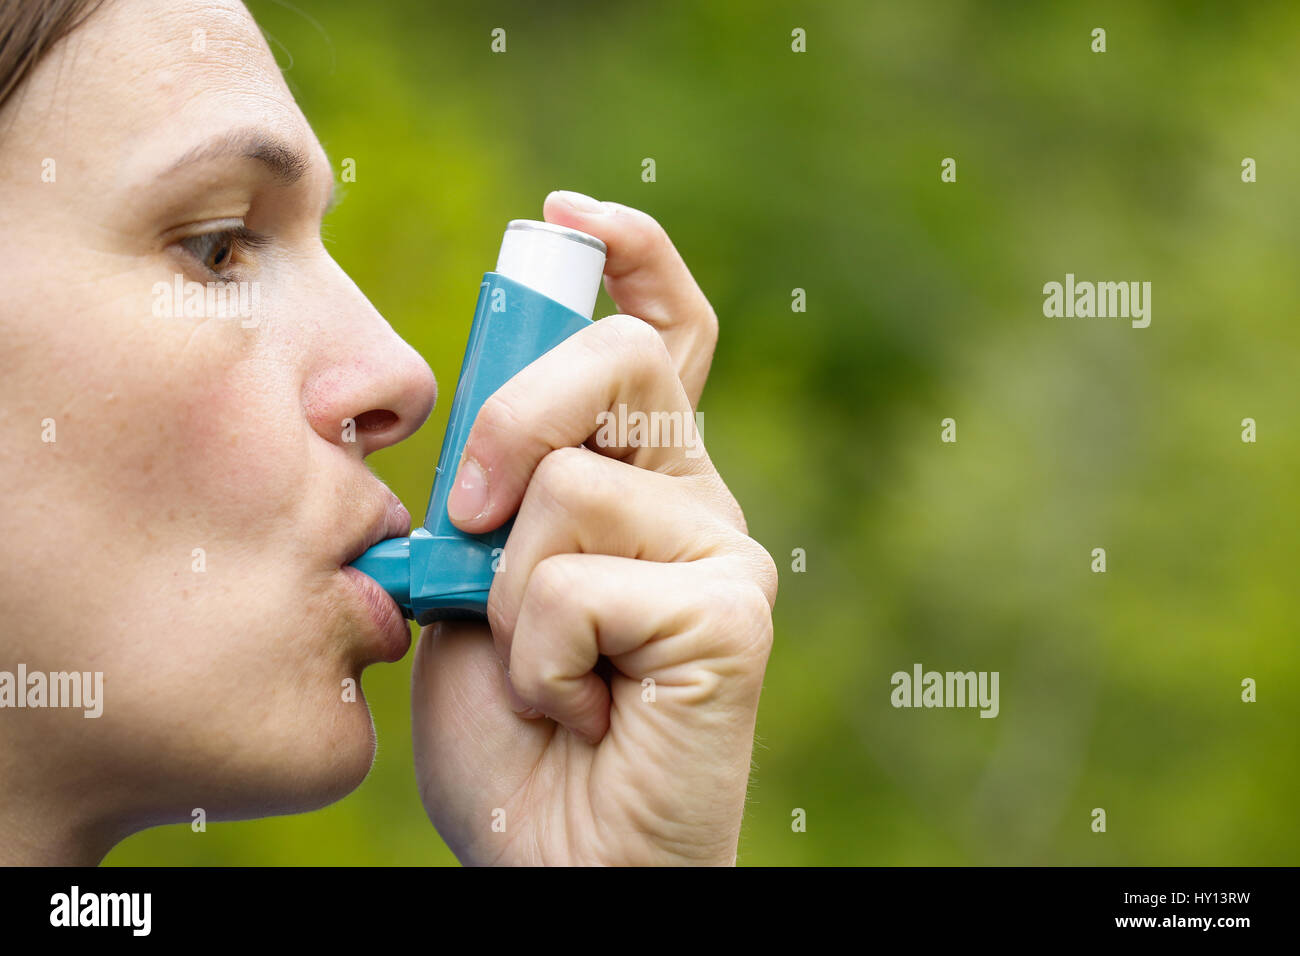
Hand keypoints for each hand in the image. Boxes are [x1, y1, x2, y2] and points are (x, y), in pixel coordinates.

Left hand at [411, 191, 777, 864]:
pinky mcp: (734, 617)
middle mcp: (697, 499)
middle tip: (470, 517)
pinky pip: (579, 586)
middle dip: (516, 415)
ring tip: (542, 674)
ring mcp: (725, 554)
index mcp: (640, 481)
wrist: (557, 860)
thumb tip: (481, 435)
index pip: (663, 332)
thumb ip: (491, 500)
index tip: (568, 214)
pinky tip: (579, 712)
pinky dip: (540, 661)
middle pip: (616, 356)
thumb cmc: (515, 736)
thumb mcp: (472, 589)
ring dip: (508, 598)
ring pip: (570, 488)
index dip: (631, 253)